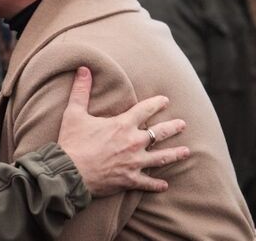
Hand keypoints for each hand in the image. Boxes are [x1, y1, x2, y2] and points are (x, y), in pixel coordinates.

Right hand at [58, 67, 189, 196]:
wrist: (69, 172)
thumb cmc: (72, 143)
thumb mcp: (74, 113)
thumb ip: (81, 90)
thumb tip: (83, 69)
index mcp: (123, 124)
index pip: (145, 109)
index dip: (156, 103)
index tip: (165, 100)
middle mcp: (133, 142)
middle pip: (160, 133)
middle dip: (173, 127)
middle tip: (182, 124)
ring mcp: (134, 162)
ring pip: (161, 158)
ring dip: (175, 154)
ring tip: (186, 151)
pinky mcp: (129, 180)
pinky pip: (148, 183)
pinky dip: (157, 185)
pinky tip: (165, 185)